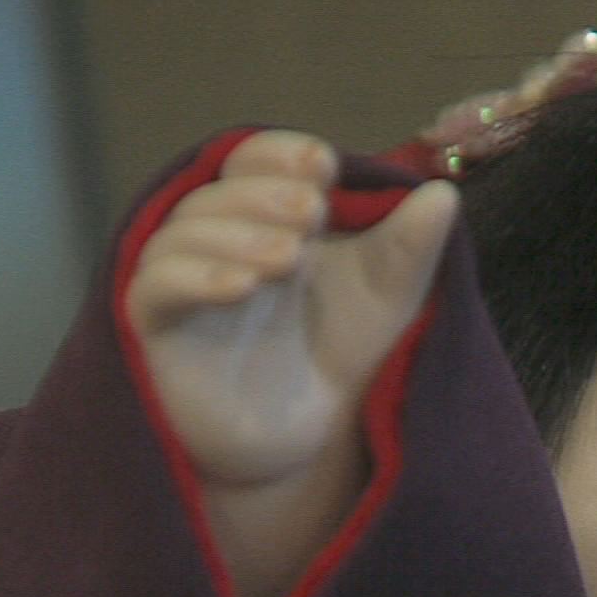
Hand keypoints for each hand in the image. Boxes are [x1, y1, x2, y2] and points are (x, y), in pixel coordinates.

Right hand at [128, 129, 460, 487]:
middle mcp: (215, 244)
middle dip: (263, 194)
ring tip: (291, 256)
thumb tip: (443, 195)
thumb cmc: (342, 356)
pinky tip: (242, 287)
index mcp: (264, 218)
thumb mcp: (388, 297)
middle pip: (215, 194)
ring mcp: (181, 286)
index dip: (278, 155)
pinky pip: (153, 290)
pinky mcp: (154, 332)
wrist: (313, 441)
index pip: (249, 162)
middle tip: (312, 211)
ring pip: (180, 235)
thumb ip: (410, 249)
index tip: (321, 164)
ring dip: (235, 235)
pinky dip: (193, 279)